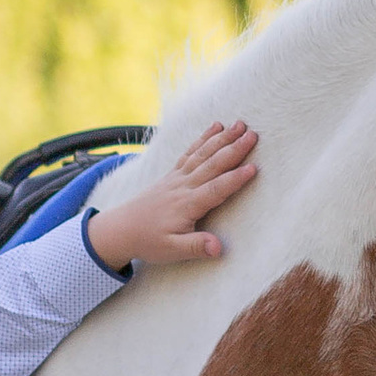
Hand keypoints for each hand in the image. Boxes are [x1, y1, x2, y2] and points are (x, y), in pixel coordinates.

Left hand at [84, 121, 259, 271]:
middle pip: (212, 165)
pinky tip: (216, 127)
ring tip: (240, 124)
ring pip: (203, 154)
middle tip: (253, 135)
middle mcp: (183, 186)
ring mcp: (177, 177)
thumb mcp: (172, 251)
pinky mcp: (173, 174)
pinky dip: (204, 138)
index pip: (215, 190)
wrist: (121, 228)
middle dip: (234, 149)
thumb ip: (196, 247)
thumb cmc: (148, 241)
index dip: (235, 179)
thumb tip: (218, 248)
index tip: (253, 168)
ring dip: (223, 138)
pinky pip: (191, 152)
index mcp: (186, 205)